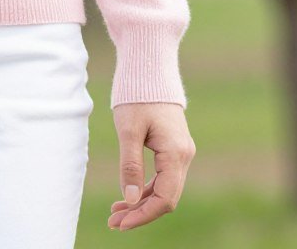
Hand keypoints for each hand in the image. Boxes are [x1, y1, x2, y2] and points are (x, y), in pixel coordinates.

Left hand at [108, 102, 195, 231]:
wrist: (149, 72)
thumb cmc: (137, 97)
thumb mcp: (128, 131)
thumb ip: (130, 165)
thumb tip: (129, 200)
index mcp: (176, 153)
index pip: (165, 198)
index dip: (143, 215)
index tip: (120, 224)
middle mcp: (184, 156)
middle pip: (165, 197)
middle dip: (140, 213)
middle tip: (112, 223)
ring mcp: (180, 154)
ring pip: (163, 189)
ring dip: (141, 203)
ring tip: (115, 214)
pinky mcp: (172, 150)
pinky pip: (162, 178)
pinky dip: (145, 189)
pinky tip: (128, 197)